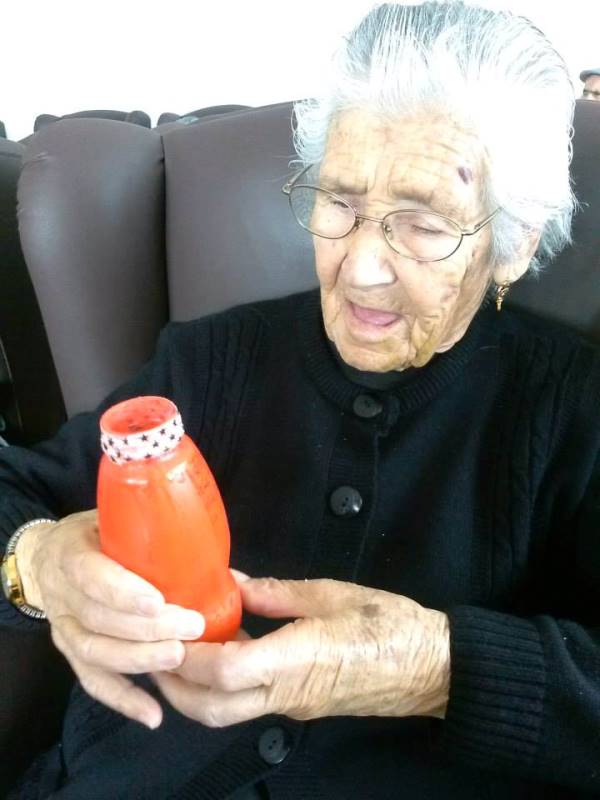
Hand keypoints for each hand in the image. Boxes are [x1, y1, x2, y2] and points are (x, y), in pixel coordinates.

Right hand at [19, 510, 204, 728]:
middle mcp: (62, 595)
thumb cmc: (96, 533)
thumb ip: (148, 528)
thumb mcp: (113, 516)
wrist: (48, 556)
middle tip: (192, 627)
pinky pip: (94, 682)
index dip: (122, 591)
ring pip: (97, 653)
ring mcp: (64, 628)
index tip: (159, 601)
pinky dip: (124, 700)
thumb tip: (205, 543)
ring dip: (140, 660)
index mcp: (71, 553)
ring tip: (178, 659)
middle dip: (149, 628)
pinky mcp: (71, 654)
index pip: (91, 574)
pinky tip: (154, 714)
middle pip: (101, 619)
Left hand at [152, 575, 449, 727]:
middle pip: (214, 709)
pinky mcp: (301, 707)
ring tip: (179, 650)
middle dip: (176, 686)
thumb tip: (231, 584)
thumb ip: (276, 592)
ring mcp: (293, 706)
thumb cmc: (387, 623)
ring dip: (194, 690)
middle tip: (155, 651)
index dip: (191, 656)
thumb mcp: (333, 593)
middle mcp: (287, 692)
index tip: (170, 631)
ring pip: (227, 714)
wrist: (432, 667)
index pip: (228, 671)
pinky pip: (249, 705)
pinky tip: (221, 652)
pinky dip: (223, 686)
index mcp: (298, 658)